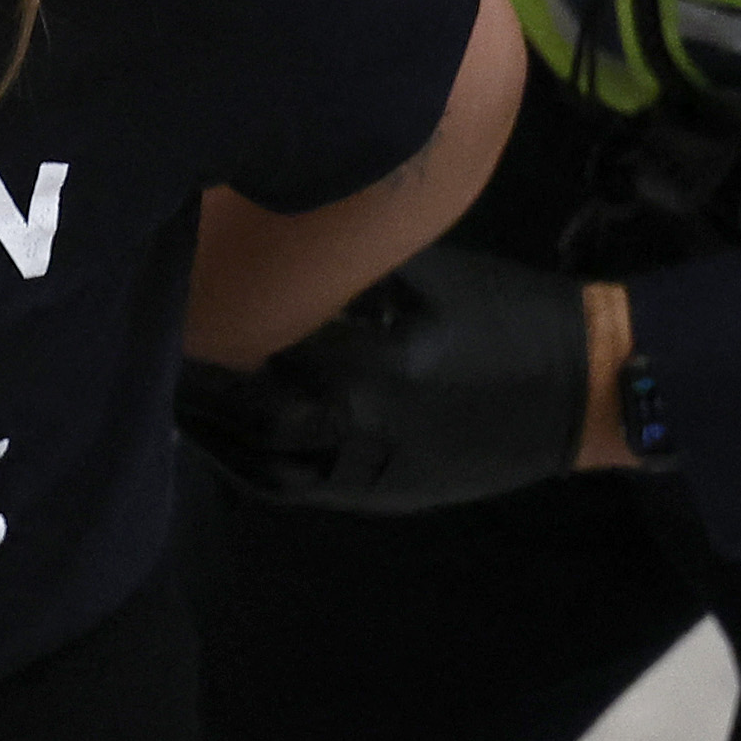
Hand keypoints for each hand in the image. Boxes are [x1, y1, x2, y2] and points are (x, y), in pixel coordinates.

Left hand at [178, 245, 607, 511]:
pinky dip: (255, 469)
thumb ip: (349, 267)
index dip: (207, 340)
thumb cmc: (508, 312)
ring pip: (267, 470)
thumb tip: (273, 241)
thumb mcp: (429, 271)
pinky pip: (303, 493)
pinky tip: (230, 442)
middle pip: (249, 422)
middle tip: (157, 360)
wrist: (583, 389)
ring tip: (177, 404)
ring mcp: (373, 477)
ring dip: (216, 440)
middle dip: (198, 395)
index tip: (170, 310)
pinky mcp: (386, 499)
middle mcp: (359, 433)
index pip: (259, 358)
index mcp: (368, 368)